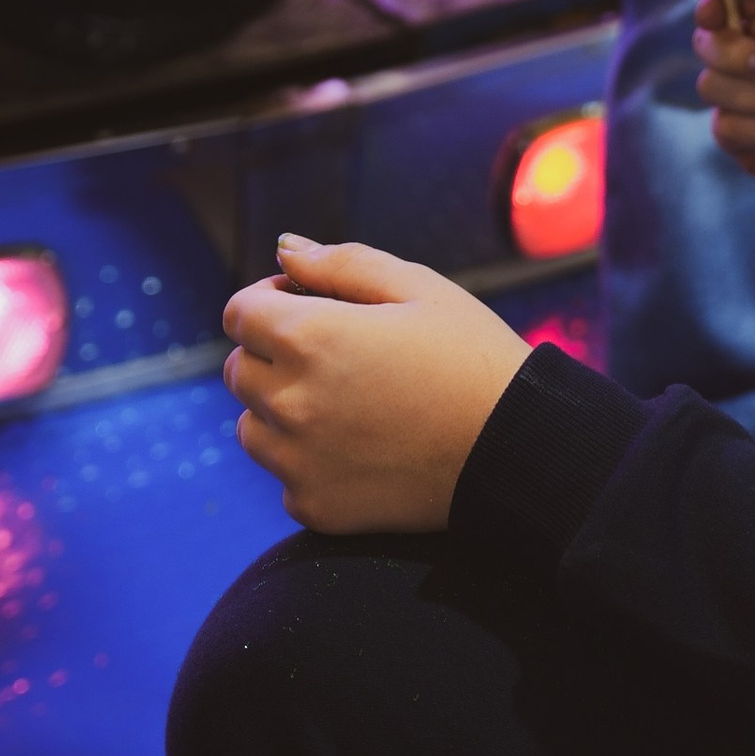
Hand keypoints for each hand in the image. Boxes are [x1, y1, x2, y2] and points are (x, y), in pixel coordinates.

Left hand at [222, 236, 531, 533]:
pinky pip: (286, 475)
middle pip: (240, 370)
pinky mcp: (314, 506)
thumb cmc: (470, 355)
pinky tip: (362, 447)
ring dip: (281, 410)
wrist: (514, 448)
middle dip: (273, 352)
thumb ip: (340, 263)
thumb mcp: (417, 287)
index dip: (269, 300)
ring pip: (252, 427)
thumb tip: (285, 249)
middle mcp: (289, 402)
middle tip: (336, 353)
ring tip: (346, 402)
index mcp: (310, 337)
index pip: (239, 313)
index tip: (307, 304)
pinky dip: (310, 460)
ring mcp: (297, 461)